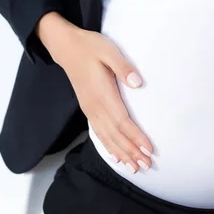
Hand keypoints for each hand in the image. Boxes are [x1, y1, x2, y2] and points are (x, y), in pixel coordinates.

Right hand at [37, 12, 153, 173]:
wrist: (65, 46)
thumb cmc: (90, 47)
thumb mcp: (108, 51)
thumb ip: (123, 67)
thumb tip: (137, 83)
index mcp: (102, 95)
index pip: (122, 122)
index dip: (135, 137)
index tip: (148, 149)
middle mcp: (94, 107)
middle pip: (115, 135)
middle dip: (131, 151)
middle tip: (147, 166)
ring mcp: (90, 109)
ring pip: (107, 137)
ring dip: (121, 153)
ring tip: (135, 167)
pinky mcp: (88, 108)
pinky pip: (99, 132)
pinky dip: (108, 146)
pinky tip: (116, 156)